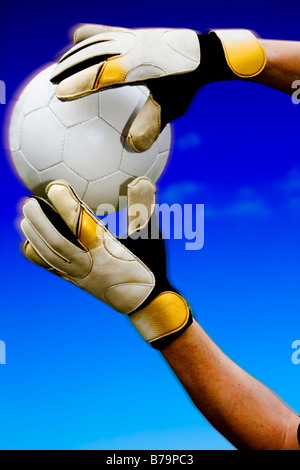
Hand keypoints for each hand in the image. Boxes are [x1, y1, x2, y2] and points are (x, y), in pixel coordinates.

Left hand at [20, 177, 192, 348]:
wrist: (147, 301)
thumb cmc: (150, 264)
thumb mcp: (151, 235)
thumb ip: (143, 207)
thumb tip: (141, 180)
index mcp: (107, 250)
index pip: (81, 225)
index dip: (66, 205)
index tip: (55, 186)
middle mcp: (89, 264)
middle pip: (56, 242)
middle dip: (39, 221)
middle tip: (29, 201)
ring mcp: (80, 275)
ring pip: (49, 256)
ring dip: (34, 235)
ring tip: (25, 217)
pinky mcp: (76, 281)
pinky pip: (50, 268)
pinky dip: (37, 253)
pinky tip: (29, 241)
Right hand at [51, 24, 265, 151]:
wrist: (203, 53)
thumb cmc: (185, 85)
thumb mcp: (171, 108)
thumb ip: (151, 125)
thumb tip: (134, 147)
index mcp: (137, 65)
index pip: (102, 75)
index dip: (79, 83)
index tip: (60, 94)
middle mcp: (129, 46)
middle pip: (90, 54)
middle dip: (68, 67)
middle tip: (49, 82)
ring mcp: (129, 35)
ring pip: (94, 40)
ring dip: (75, 52)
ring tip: (59, 63)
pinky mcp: (131, 31)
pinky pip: (102, 32)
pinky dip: (88, 38)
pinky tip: (79, 43)